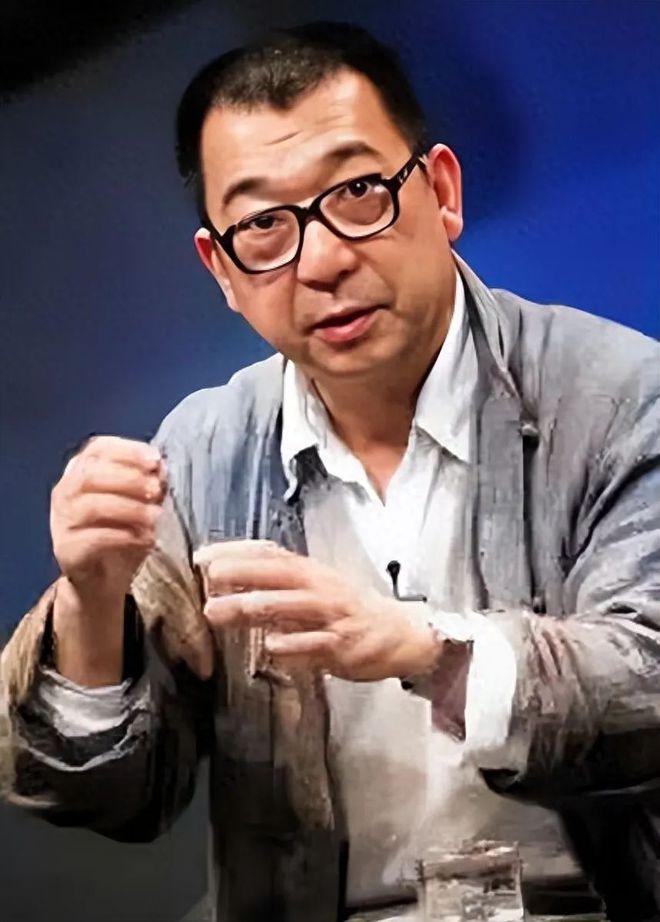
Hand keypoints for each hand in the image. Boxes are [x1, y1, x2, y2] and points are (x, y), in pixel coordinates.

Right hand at [51, 436, 166, 605]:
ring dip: (130, 508)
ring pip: (91, 506)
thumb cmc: (123, 531)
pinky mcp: (65, 549)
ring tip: (156, 517)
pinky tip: (146, 539)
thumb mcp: (142, 502)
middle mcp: (65, 491)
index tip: (156, 460)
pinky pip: (93, 538)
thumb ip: (150, 482)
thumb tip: (161, 468)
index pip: (98, 449)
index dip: (128, 451)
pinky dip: (124, 536)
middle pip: (91, 474)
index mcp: (82, 470)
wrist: (104, 578)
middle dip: (129, 479)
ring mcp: (61, 520)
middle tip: (156, 490)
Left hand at [197, 540, 442, 680]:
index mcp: (311, 572)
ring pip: (291, 607)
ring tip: (219, 611)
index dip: (237, 553)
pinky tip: (270, 647)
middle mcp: (321, 588)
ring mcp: (333, 617)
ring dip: (254, 607)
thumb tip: (227, 583)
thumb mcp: (314, 590)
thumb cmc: (347, 611)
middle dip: (243, 572)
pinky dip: (293, 645)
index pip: (271, 554)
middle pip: (279, 575)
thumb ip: (276, 588)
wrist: (399, 633)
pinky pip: (316, 645)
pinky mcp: (344, 647)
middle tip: (209, 575)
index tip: (203, 556)